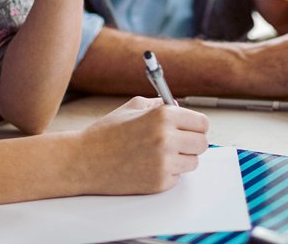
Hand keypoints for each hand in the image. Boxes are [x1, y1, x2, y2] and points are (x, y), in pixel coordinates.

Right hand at [74, 96, 209, 193]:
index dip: (196, 125)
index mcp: (163, 116)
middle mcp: (167, 138)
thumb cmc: (107, 133)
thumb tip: (179, 107)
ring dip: (182, 158)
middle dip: (192, 142)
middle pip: (202, 143)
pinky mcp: (160, 182)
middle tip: (179, 142)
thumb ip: (160, 104)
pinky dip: (168, 172)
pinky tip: (149, 165)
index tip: (191, 128)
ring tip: (160, 154)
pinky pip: (178, 177)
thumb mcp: (133, 107)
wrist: (85, 160)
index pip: (202, 123)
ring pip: (193, 162)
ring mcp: (164, 163)